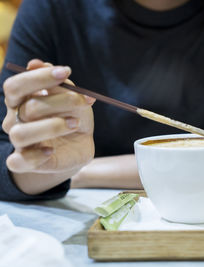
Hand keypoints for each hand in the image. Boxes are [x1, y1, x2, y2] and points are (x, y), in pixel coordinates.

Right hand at [2, 59, 95, 176]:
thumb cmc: (72, 116)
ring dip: (52, 127)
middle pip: (27, 108)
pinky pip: (18, 161)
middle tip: (83, 100)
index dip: (39, 77)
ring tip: (75, 123)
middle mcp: (14, 120)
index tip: (65, 72)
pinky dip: (34, 155)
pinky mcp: (25, 162)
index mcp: (21, 100)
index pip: (16, 85)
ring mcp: (19, 142)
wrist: (79, 144)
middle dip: (60, 101)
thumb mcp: (73, 98)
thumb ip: (57, 83)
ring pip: (21, 134)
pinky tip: (50, 151)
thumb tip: (36, 63)